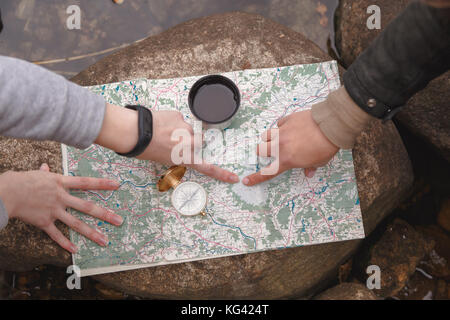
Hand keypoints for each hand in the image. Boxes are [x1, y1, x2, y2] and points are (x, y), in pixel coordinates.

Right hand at [0, 164, 122, 252]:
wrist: (7, 192)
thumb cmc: (21, 181)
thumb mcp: (37, 174)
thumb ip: (45, 173)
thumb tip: (45, 167)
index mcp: (61, 183)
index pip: (86, 182)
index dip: (102, 184)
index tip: (117, 185)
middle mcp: (61, 197)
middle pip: (87, 207)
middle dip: (105, 215)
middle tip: (120, 221)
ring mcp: (54, 210)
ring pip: (76, 224)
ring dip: (91, 233)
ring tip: (104, 241)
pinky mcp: (44, 222)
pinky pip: (56, 235)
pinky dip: (65, 243)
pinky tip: (75, 250)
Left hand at [95, 104, 238, 183]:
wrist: (133, 131)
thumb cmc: (143, 149)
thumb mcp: (162, 159)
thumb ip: (176, 155)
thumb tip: (179, 149)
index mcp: (185, 157)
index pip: (208, 168)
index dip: (222, 174)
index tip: (234, 178)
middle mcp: (189, 143)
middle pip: (201, 140)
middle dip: (194, 140)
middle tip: (178, 140)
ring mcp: (185, 128)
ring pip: (188, 128)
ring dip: (181, 130)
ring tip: (163, 131)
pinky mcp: (178, 115)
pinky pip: (178, 118)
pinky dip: (172, 121)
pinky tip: (160, 123)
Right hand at [243, 109, 338, 185]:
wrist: (330, 126)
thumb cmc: (326, 146)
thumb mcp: (319, 162)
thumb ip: (310, 167)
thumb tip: (309, 172)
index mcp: (287, 160)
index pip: (267, 172)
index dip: (255, 178)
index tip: (246, 180)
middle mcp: (280, 146)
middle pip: (260, 149)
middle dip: (264, 151)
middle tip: (271, 152)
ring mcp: (282, 132)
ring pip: (266, 135)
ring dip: (270, 138)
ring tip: (280, 138)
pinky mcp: (287, 120)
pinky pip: (279, 124)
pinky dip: (282, 127)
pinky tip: (291, 127)